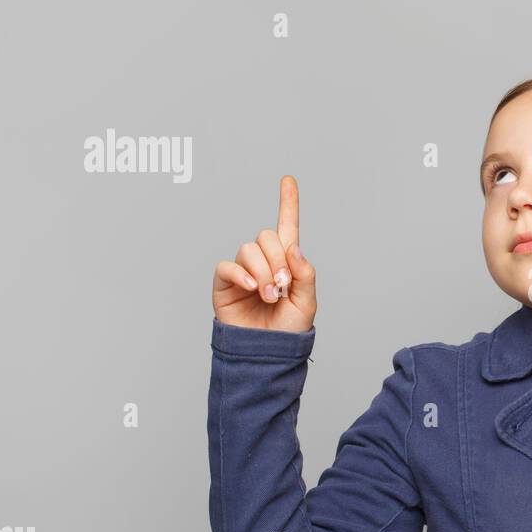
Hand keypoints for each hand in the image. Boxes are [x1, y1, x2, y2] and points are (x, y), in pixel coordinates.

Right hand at [212, 175, 316, 331]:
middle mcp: (263, 261)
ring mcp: (243, 270)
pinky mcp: (225, 283)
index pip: (287, 227)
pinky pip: (228, 265)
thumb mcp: (307, 302)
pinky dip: (241, 275)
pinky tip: (253, 289)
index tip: (288, 179)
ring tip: (269, 295)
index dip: (288, 203)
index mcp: (287, 262)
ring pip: (249, 249)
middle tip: (283, 285)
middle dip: (278, 259)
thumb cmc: (288, 329)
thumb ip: (305, 274)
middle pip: (267, 236)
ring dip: (263, 271)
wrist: (267, 352)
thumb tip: (295, 249)